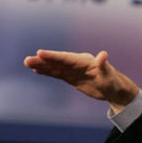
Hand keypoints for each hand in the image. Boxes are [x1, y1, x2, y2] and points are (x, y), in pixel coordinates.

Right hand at [24, 49, 138, 111]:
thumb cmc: (113, 82)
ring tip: (27, 62)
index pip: (66, 58)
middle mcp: (77, 63)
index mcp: (85, 61)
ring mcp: (73, 70)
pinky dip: (47, 71)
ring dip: (41, 65)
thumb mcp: (109, 75)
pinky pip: (57, 73)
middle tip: (27, 59)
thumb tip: (103, 54)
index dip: (53, 56)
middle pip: (57, 61)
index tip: (40, 53)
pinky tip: (36, 70)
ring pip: (55, 66)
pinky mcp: (71, 76)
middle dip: (43, 60)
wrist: (114, 89)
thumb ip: (104, 65)